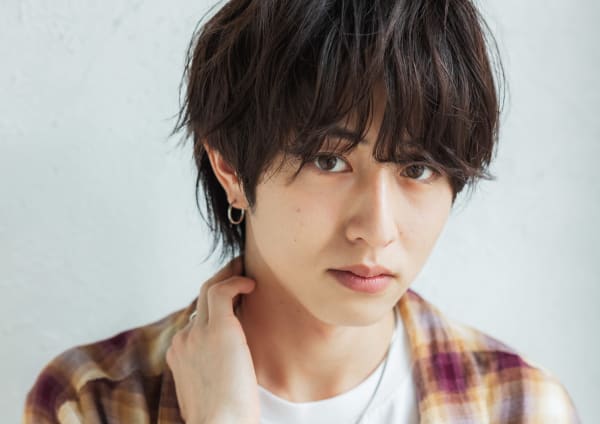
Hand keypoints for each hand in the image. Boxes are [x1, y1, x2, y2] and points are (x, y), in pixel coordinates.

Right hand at [166, 256, 258, 423]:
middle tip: (239, 269)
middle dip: (219, 279)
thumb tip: (229, 364)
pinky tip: (252, 284)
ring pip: (209, 289)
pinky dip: (236, 281)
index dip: (214, 305)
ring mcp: (197, 332)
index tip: (233, 297)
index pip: (196, 318)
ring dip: (228, 274)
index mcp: (180, 353)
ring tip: (245, 267)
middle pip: (200, 298)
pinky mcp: (218, 329)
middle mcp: (184, 339)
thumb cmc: (224, 417)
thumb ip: (213, 370)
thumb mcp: (211, 389)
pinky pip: (222, 291)